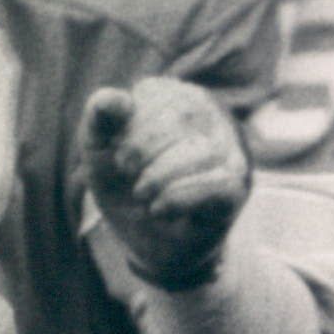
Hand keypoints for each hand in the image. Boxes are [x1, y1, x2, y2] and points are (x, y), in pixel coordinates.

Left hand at [80, 79, 251, 289]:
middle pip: (184, 115)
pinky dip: (179, 198)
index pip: (157, 95)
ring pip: (203, 149)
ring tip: (142, 195)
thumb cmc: (122, 183)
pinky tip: (158, 209)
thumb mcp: (98, 149)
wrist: (140, 237)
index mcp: (173, 95)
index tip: (120, 159)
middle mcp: (208, 114)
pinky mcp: (235, 187)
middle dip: (145, 150)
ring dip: (160, 177)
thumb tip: (111, 99)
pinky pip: (218, 183)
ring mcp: (227, 150)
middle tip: (129, 175)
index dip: (131, 130)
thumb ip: (99, 117)